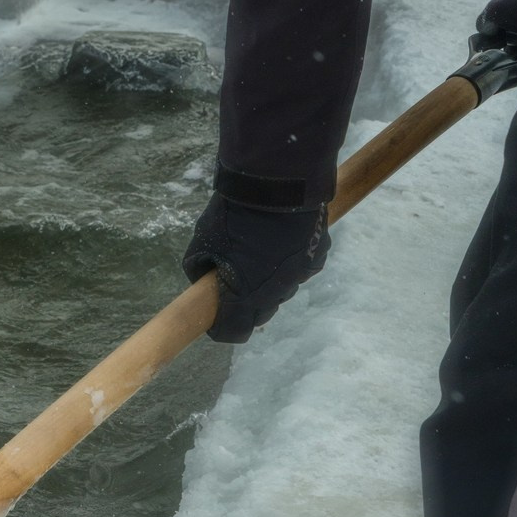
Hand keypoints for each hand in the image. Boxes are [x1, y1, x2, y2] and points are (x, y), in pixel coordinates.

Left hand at [182, 192, 328, 343]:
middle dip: (244, 304)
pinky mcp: (317, 258)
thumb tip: (204, 280)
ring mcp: (300, 276)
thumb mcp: (204, 242)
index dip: (222, 327)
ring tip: (258, 254)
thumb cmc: (234, 215)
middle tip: (234, 280)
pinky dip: (288, 262)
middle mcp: (276, 293)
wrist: (277, 184)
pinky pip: (299, 270)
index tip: (215, 316)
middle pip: (259, 314)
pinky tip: (280, 241)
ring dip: (268, 282)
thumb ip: (199, 268)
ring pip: (281, 290)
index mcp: (245, 295)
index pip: (233, 332)